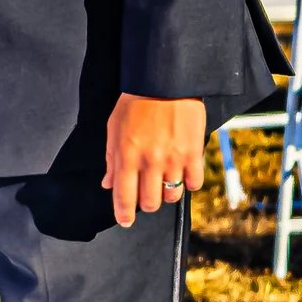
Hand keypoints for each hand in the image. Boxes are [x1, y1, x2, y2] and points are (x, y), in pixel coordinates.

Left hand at [105, 93, 205, 225]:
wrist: (165, 80)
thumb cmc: (136, 102)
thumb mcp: (114, 128)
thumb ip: (111, 159)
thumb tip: (108, 184)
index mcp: (127, 156)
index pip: (124, 197)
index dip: (123, 214)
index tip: (125, 221)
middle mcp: (150, 161)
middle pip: (150, 202)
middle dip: (147, 202)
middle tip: (147, 192)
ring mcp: (174, 159)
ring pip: (172, 196)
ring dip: (167, 193)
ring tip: (165, 180)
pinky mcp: (194, 153)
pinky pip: (194, 183)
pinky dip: (189, 183)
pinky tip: (184, 173)